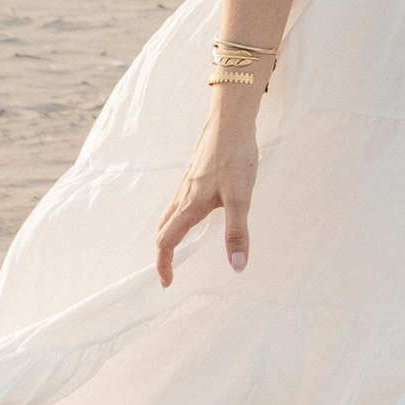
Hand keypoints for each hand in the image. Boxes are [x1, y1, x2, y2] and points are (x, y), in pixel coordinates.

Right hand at [155, 96, 259, 284]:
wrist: (230, 121)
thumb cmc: (235, 157)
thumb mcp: (241, 198)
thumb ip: (237, 233)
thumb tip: (237, 266)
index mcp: (190, 206)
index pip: (167, 242)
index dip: (164, 264)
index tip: (167, 283)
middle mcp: (184, 196)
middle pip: (164, 230)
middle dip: (164, 253)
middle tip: (171, 271)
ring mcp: (188, 183)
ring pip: (170, 214)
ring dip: (170, 234)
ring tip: (181, 247)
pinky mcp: (196, 173)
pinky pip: (180, 201)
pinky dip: (179, 217)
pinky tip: (198, 213)